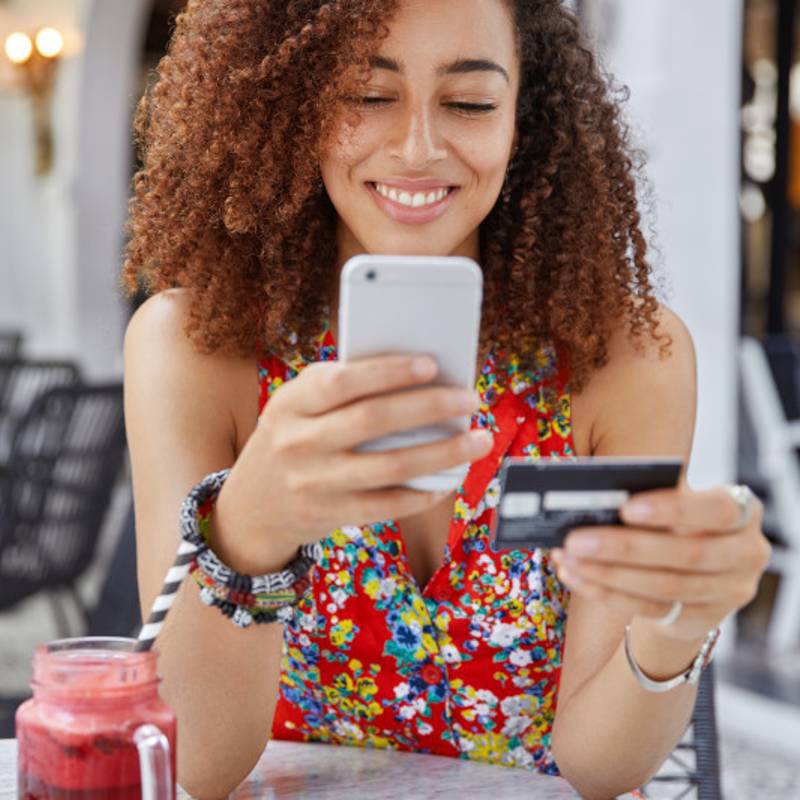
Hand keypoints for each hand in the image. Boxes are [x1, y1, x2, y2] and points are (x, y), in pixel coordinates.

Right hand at [214, 354, 493, 571]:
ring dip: (443, 453)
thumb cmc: (289, 442)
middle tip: (470, 400)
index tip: (432, 364)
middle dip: (430, 407)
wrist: (249, 508)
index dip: (388, 372)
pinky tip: (447, 481)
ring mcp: (314, 482)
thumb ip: (338, 390)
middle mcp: (299, 442)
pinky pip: (386, 505)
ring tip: (478, 440)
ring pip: (390, 465)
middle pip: (374, 420)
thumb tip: (414, 375)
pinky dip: (422, 493)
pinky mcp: (329, 515)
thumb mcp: (295, 408)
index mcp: (291, 404)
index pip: (342, 381)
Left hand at [551, 486, 771, 641]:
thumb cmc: (679, 521)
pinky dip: (607, 593)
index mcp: (743, 511)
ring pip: (664, 586)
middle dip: (624, 547)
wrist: (696, 571)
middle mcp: (747, 553)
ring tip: (568, 558)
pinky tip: (576, 577)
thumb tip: (597, 502)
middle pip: (685, 554)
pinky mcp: (704, 619)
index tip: (626, 507)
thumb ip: (652, 501)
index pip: (716, 510)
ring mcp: (729, 592)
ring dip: (607, 573)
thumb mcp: (676, 506)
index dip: (672, 510)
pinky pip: (650, 609)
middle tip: (575, 539)